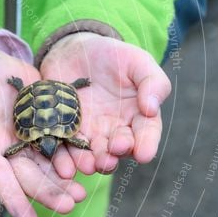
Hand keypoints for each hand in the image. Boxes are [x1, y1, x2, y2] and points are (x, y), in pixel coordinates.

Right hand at [0, 46, 86, 216]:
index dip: (14, 199)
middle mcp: (11, 150)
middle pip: (30, 177)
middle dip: (48, 193)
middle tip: (69, 206)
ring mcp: (32, 139)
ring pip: (50, 165)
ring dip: (65, 182)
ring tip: (82, 194)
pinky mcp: (49, 124)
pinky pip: (64, 142)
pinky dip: (76, 155)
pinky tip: (92, 165)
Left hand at [39, 33, 170, 173]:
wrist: (75, 51)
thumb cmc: (112, 56)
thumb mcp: (137, 61)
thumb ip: (151, 82)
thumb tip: (151, 108)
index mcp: (138, 115)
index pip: (146, 133)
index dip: (146, 144)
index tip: (144, 154)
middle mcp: (115, 130)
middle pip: (118, 148)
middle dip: (115, 154)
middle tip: (111, 155)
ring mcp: (90, 133)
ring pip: (92, 154)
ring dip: (91, 162)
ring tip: (90, 164)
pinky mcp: (66, 131)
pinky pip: (66, 147)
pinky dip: (66, 158)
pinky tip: (65, 165)